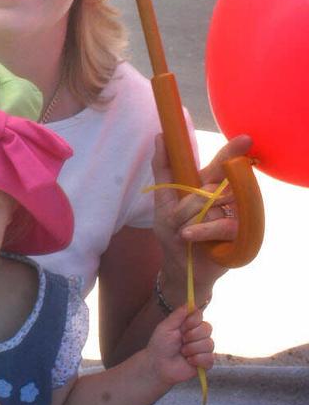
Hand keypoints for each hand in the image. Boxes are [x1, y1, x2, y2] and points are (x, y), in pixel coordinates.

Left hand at [147, 306, 214, 385]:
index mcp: (189, 325)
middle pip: (208, 328)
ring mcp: (203, 349)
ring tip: (182, 352)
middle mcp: (198, 335)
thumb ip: (178, 314)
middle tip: (181, 341)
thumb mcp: (166, 327)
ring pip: (209, 343)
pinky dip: (197, 360)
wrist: (158, 365)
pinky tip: (188, 361)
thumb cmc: (160, 345)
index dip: (193, 321)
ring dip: (192, 348)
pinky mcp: (206, 362)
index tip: (182, 327)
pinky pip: (209, 358)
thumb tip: (190, 302)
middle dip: (192, 335)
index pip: (200, 315)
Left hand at [152, 133, 250, 297]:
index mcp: (208, 186)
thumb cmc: (174, 230)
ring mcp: (233, 214)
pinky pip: (219, 225)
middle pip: (226, 175)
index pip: (219, 164)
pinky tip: (187, 234)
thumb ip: (163, 170)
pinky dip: (200, 229)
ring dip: (189, 214)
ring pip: (211, 201)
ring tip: (180, 229)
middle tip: (239, 145)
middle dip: (230, 158)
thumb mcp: (163, 200)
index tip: (245, 139)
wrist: (182, 267)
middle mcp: (224, 197)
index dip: (231, 150)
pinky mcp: (237, 235)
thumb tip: (160, 137)